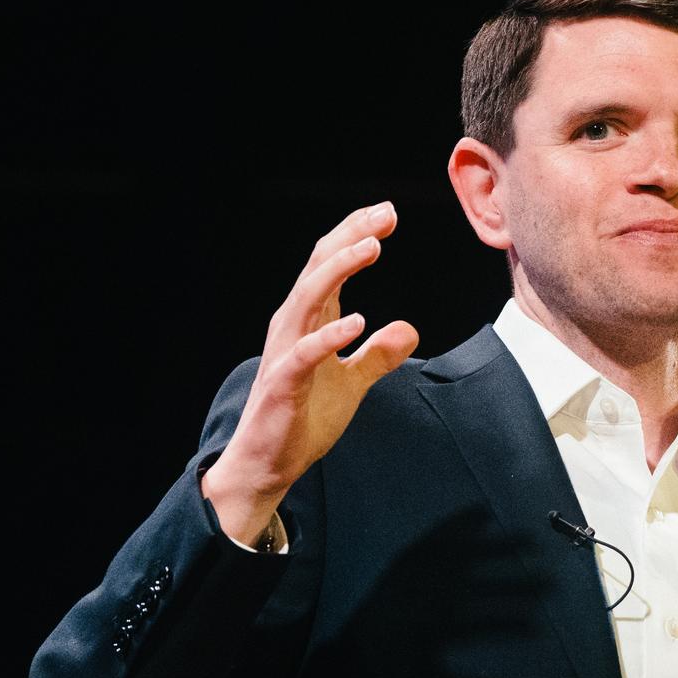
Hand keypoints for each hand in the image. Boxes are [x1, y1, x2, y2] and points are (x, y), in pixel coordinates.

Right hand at [202, 205, 420, 544]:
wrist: (268, 463)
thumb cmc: (302, 419)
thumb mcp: (352, 384)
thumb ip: (378, 355)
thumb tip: (409, 330)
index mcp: (310, 322)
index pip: (331, 267)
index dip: (356, 237)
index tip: (386, 214)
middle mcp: (294, 327)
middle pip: (320, 269)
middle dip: (351, 237)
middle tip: (384, 214)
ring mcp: (287, 353)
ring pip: (309, 298)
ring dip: (340, 270)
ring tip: (371, 248)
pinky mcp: (285, 384)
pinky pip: (306, 353)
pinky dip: (330, 335)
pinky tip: (358, 320)